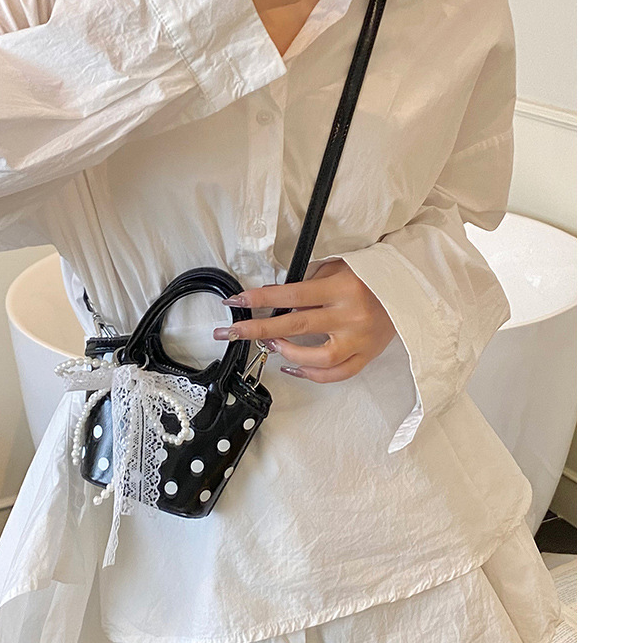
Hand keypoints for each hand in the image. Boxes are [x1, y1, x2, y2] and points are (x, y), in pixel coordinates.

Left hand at [213, 261, 395, 382]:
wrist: (411, 290)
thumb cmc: (372, 276)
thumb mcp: (340, 268)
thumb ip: (311, 283)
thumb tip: (277, 300)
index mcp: (341, 288)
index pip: (290, 296)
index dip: (259, 299)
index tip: (236, 302)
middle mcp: (349, 316)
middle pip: (293, 327)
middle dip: (257, 330)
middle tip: (231, 332)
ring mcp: (358, 340)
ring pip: (314, 358)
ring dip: (286, 352)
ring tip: (271, 344)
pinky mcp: (365, 355)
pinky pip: (335, 374)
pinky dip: (310, 374)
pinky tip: (291, 367)